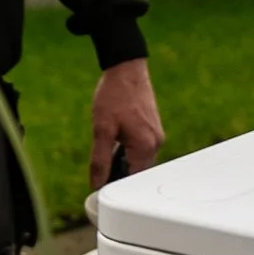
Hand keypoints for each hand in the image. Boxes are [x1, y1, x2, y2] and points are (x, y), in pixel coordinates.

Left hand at [90, 59, 164, 188]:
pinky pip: (141, 148)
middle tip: (100, 166)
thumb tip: (96, 183)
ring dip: (123, 159)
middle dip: (119, 171)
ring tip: (108, 146)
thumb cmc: (114, 95)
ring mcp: (156, 135)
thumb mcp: (101, 129)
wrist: (126, 68)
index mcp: (145, 146)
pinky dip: (128, 149)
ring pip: (139, 159)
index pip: (132, 179)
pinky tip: (116, 138)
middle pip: (137, 171)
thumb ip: (99, 159)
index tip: (100, 186)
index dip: (115, 184)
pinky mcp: (153, 128)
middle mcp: (156, 143)